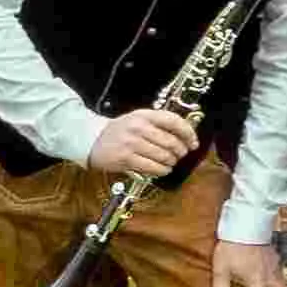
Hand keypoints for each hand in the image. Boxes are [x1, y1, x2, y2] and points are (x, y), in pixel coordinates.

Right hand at [87, 106, 201, 180]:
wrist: (93, 138)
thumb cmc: (121, 130)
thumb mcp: (139, 119)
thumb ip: (160, 123)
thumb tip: (186, 135)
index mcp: (144, 115)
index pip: (173, 121)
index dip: (188, 133)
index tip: (193, 142)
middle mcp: (139, 128)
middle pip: (171, 142)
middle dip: (180, 151)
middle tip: (180, 154)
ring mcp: (132, 144)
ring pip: (164, 156)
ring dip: (171, 162)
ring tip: (170, 162)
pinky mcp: (126, 159)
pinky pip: (152, 168)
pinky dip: (162, 171)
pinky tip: (162, 169)